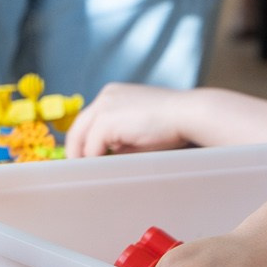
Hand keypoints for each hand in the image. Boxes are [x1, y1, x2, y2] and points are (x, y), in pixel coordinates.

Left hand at [67, 83, 202, 156]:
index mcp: (114, 94)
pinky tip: (102, 169)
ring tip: (90, 172)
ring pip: (81, 137)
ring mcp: (104, 106)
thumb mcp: (138, 128)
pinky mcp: (106, 121)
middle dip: (78, 150)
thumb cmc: (172, 123)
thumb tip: (104, 156)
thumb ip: (119, 138)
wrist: (189, 114)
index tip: (86, 157)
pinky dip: (94, 159)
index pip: (89, 119)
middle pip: (78, 127)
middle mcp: (105, 96)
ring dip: (85, 156)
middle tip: (80, 169)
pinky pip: (91, 147)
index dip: (85, 140)